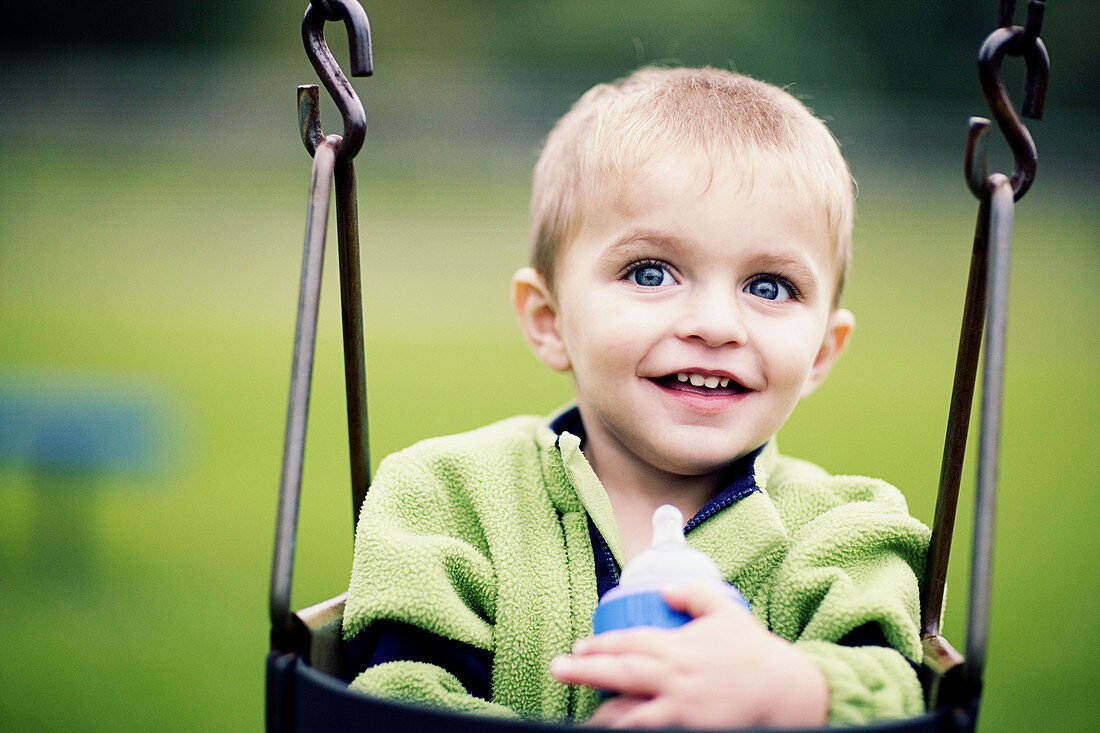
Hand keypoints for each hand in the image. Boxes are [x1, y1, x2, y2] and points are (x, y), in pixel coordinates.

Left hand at [550, 582, 828, 728]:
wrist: (789, 692)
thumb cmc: (755, 652)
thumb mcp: (726, 611)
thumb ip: (693, 594)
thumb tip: (664, 588)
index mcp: (679, 646)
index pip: (629, 642)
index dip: (600, 644)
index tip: (578, 646)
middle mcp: (675, 676)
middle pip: (620, 674)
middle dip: (584, 671)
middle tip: (557, 669)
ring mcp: (681, 708)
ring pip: (631, 713)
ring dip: (603, 714)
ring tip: (582, 716)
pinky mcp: (690, 731)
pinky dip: (633, 732)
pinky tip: (616, 732)